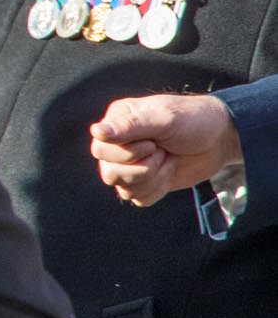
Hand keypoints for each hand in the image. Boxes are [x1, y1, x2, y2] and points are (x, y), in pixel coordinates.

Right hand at [90, 93, 242, 207]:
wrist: (221, 138)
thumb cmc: (193, 120)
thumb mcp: (163, 119)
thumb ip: (129, 126)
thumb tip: (96, 132)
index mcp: (117, 123)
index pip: (100, 149)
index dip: (127, 153)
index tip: (153, 143)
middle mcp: (119, 145)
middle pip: (109, 173)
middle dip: (140, 168)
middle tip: (161, 152)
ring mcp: (132, 165)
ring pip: (123, 189)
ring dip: (151, 179)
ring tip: (167, 160)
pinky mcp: (146, 182)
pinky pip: (138, 198)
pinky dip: (156, 190)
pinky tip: (169, 172)